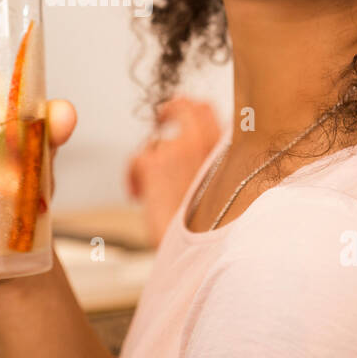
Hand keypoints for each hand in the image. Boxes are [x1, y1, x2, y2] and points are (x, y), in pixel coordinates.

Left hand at [126, 97, 221, 244]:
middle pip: (182, 107)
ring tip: (149, 186)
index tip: (181, 113)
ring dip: (149, 160)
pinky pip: (137, 157)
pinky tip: (137, 195)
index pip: (206, 108)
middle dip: (169, 111)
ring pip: (155, 142)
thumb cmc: (210, 227)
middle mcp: (202, 142)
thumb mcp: (222, 187)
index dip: (190, 108)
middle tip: (161, 121)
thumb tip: (196, 148)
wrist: (198, 251)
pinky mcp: (153, 164)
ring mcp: (177, 149)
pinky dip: (132, 176)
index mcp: (224, 148)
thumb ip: (214, 162)